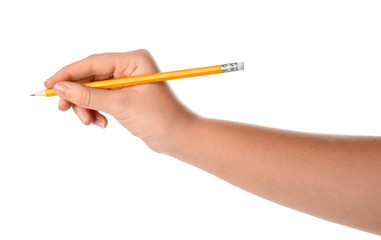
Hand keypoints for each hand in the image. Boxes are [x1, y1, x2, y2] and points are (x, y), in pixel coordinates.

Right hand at [44, 49, 196, 151]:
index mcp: (134, 60)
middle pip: (91, 77)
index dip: (68, 74)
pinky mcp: (126, 96)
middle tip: (64, 109)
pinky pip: (102, 100)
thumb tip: (60, 87)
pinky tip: (101, 123)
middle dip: (77, 95)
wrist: (178, 138)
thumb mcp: (120, 105)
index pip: (93, 63)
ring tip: (90, 122)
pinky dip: (96, 111)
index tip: (49, 85)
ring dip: (87, 107)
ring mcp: (128, 82)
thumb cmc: (159, 118)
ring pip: (94, 90)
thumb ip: (89, 96)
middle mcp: (130, 67)